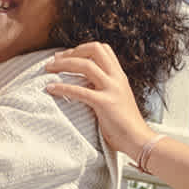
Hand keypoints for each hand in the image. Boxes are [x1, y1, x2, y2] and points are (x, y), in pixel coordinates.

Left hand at [45, 42, 152, 162]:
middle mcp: (117, 78)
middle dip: (72, 51)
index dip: (83, 48)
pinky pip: (80, 91)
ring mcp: (112, 89)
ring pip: (86, 65)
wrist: (139, 140)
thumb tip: (86, 86)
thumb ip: (106, 89)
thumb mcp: (118, 98)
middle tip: (56, 60)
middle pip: (94, 49)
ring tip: (48, 69)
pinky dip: (62, 87)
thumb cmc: (126, 125)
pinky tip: (51, 88)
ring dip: (63, 64)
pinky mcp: (105, 103)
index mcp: (119, 76)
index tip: (68, 56)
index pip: (103, 49)